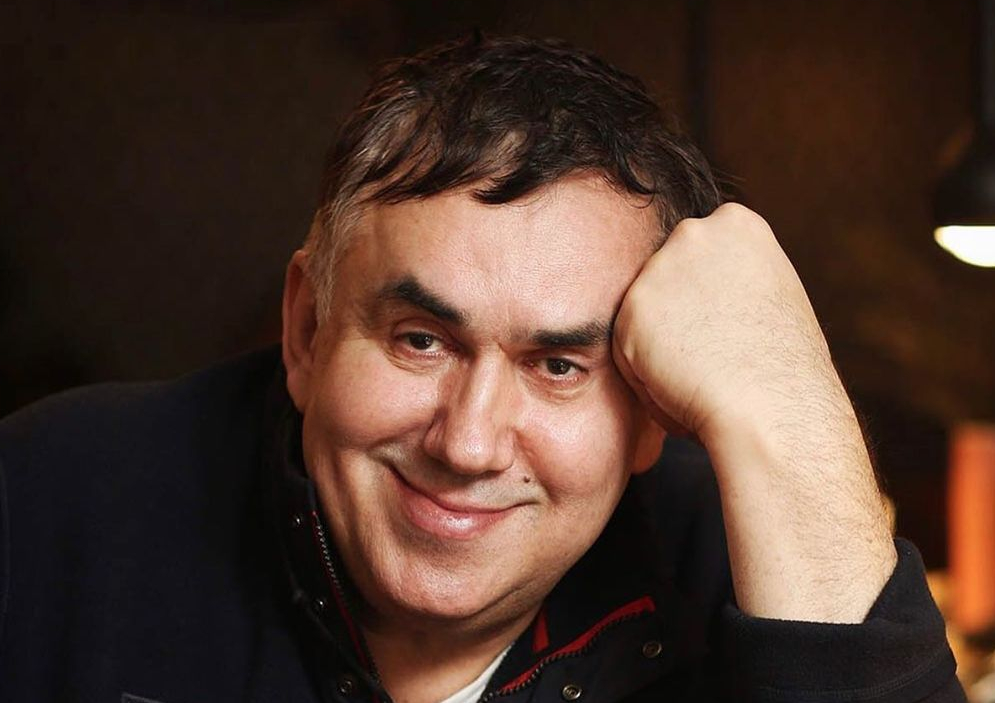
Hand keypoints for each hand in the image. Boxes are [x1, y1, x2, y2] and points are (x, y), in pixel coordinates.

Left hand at [613, 203, 895, 622]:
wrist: (774, 424)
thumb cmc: (773, 392)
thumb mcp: (753, 321)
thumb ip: (720, 295)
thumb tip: (696, 300)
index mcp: (742, 228)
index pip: (687, 262)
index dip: (687, 313)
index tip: (705, 350)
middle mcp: (708, 230)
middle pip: (655, 280)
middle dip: (665, 326)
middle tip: (700, 370)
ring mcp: (672, 262)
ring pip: (634, 308)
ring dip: (650, 346)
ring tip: (689, 379)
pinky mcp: (640, 299)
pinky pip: (619, 334)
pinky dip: (635, 363)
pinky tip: (672, 383)